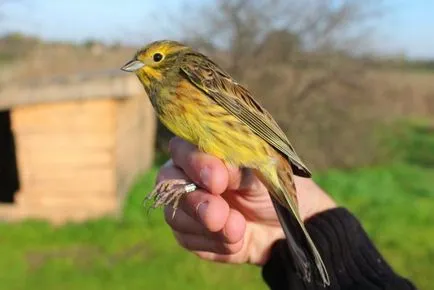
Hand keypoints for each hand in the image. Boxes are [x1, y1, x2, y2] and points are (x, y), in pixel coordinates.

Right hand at [157, 137, 335, 264]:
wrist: (283, 226)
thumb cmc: (270, 187)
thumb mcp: (262, 173)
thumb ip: (239, 168)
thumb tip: (221, 168)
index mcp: (201, 151)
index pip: (182, 149)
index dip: (195, 163)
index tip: (218, 181)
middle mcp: (185, 176)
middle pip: (169, 184)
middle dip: (197, 202)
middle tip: (221, 215)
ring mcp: (184, 207)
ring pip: (176, 216)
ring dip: (209, 228)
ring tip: (239, 230)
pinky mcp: (189, 235)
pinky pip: (189, 241)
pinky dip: (215, 244)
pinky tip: (237, 241)